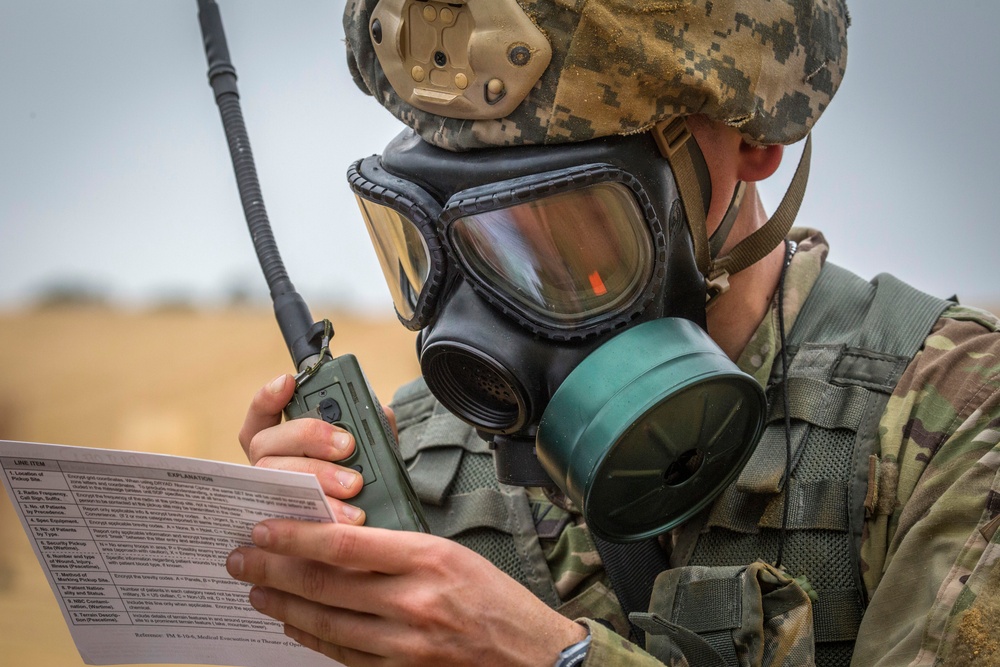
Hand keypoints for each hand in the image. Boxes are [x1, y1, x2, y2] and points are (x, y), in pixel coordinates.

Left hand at [226, 520, 587, 665]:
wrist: (532, 657)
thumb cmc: (497, 600)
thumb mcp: (454, 554)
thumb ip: (399, 547)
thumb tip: (342, 538)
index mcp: (428, 559)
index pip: (345, 546)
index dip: (296, 538)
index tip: (264, 529)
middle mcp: (412, 602)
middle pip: (325, 586)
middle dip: (274, 572)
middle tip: (241, 561)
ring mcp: (405, 645)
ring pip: (327, 624)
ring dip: (284, 607)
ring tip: (257, 593)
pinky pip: (344, 656)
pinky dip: (314, 640)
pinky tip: (295, 627)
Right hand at [239, 374, 383, 524]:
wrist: (370, 523)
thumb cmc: (362, 478)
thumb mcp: (371, 447)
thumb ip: (373, 424)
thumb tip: (377, 413)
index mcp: (283, 441)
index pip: (262, 413)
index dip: (268, 397)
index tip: (287, 382)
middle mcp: (267, 466)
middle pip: (266, 443)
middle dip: (308, 437)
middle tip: (348, 446)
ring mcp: (267, 495)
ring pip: (274, 477)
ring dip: (316, 477)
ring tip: (353, 486)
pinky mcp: (280, 527)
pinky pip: (285, 519)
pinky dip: (316, 513)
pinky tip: (343, 516)